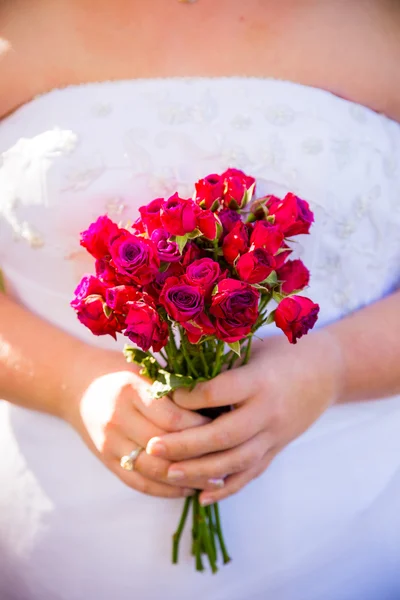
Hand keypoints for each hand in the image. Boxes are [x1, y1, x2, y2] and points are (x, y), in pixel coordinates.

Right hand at [64, 345, 219, 497]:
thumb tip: (219, 407)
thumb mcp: (146, 369)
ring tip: (215, 480)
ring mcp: (110, 442)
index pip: (174, 418)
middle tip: (229, 459)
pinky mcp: (106, 460)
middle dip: (199, 457)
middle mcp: (118, 418)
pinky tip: (188, 488)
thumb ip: (175, 387)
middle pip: (165, 447)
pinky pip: (138, 482)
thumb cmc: (120, 371)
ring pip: (154, 470)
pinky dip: (166, 490)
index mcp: (131, 390)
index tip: (225, 428)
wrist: (76, 384)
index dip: (202, 427)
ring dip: (187, 479)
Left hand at [145, 331, 342, 504]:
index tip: (164, 394)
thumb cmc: (283, 352)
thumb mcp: (254, 348)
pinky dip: (227, 488)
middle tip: (152, 447)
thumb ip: (221, 363)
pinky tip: (202, 496)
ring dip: (200, 471)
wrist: (328, 370)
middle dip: (185, 445)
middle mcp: (269, 412)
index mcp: (260, 381)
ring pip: (236, 461)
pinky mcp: (278, 449)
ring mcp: (275, 435)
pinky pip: (252, 473)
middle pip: (223, 435)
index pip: (218, 393)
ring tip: (168, 473)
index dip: (189, 397)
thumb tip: (176, 372)